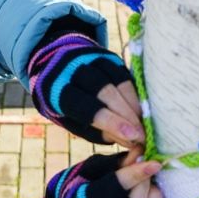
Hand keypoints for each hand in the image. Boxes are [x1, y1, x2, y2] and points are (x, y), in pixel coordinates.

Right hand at [22, 151, 164, 197]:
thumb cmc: (84, 185)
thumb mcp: (92, 169)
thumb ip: (115, 162)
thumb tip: (140, 151)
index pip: (111, 191)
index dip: (134, 175)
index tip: (153, 162)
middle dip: (144, 185)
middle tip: (150, 168)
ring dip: (153, 196)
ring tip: (150, 181)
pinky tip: (153, 192)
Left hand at [27, 31, 143, 145]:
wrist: (59, 68)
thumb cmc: (68, 105)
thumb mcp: (74, 122)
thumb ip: (100, 132)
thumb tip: (132, 142)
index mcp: (55, 89)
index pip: (86, 107)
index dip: (111, 122)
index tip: (133, 136)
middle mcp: (71, 69)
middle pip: (105, 91)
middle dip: (126, 114)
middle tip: (142, 134)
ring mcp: (90, 58)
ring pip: (118, 80)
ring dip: (133, 103)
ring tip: (143, 123)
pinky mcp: (106, 54)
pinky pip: (125, 73)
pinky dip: (134, 92)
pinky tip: (140, 107)